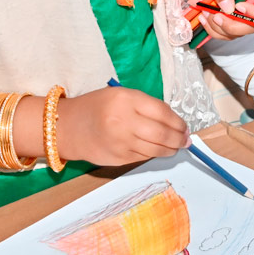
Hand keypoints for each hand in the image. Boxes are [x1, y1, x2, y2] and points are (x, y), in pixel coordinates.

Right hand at [57, 86, 189, 164]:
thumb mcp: (121, 95)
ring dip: (171, 149)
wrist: (67, 127)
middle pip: (162, 134)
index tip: (185, 126)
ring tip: (177, 146)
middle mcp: (123, 122)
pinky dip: (154, 154)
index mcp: (126, 100)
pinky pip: (144, 157)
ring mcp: (121, 143)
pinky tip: (158, 150)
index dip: (178, 122)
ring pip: (156, 149)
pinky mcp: (118, 159)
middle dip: (179, 138)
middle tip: (186, 139)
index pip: (162, 112)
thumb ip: (145, 105)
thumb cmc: (96, 107)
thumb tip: (173, 121)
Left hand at [180, 0, 253, 40]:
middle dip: (235, 25)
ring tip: (206, 11)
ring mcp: (240, 14)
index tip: (238, 8)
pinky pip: (226, 35)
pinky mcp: (229, 22)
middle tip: (217, 16)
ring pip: (240, 32)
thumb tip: (229, 7)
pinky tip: (204, 17)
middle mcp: (251, 1)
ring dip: (221, 27)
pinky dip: (213, 30)